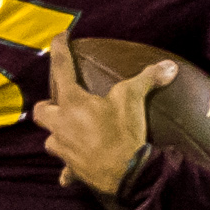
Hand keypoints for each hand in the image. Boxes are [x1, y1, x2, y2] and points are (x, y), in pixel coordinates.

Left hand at [32, 35, 167, 198]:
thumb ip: (147, 79)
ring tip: (73, 133)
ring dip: (58, 135)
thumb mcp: (134, 99)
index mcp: (72, 103)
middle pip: (40, 112)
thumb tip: (169, 66)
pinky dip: (70, 168)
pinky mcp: (71, 170)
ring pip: (50, 140)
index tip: (59, 36)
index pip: (60, 68)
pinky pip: (66, 170)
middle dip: (48, 107)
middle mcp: (60, 125)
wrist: (126, 173)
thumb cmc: (123, 132)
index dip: (58, 49)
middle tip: (62, 104)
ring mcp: (63, 149)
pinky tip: (77, 166)